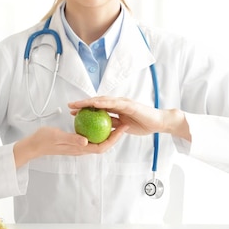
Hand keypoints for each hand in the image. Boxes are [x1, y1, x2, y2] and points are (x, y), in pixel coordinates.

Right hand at [13, 125, 128, 167]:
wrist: (33, 144)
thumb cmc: (44, 140)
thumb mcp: (57, 137)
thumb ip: (72, 139)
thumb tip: (86, 141)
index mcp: (80, 149)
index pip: (102, 147)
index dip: (114, 139)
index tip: (122, 129)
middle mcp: (82, 148)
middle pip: (103, 144)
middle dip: (115, 135)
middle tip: (124, 123)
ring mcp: (79, 145)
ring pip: (98, 140)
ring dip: (108, 132)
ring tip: (116, 121)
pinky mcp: (76, 141)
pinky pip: (90, 136)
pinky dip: (97, 129)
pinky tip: (98, 119)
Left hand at [69, 96, 186, 136]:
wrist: (158, 122)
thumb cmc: (143, 124)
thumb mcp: (123, 127)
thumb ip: (113, 124)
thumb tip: (101, 128)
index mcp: (116, 109)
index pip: (98, 108)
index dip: (85, 109)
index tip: (73, 112)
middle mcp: (117, 103)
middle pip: (97, 102)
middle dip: (83, 103)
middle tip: (70, 106)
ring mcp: (122, 102)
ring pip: (102, 100)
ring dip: (89, 102)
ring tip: (78, 104)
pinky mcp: (128, 104)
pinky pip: (113, 103)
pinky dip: (103, 103)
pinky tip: (93, 104)